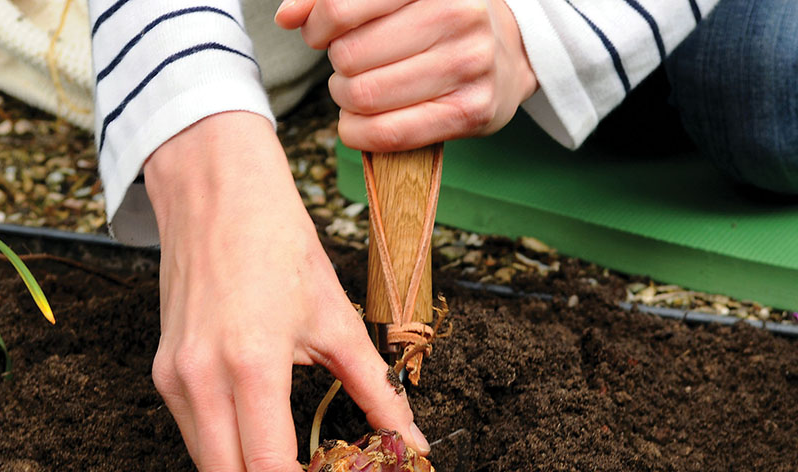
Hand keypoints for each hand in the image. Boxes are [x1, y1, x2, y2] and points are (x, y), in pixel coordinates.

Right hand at [144, 112, 427, 471]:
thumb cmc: (280, 245)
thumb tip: (414, 447)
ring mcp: (175, 378)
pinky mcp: (164, 373)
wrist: (216, 191)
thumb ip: (378, 392)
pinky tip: (267, 465)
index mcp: (251, 364)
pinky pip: (195, 442)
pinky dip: (230, 468)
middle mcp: (201, 379)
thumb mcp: (339, 321)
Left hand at [275, 0, 536, 150]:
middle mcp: (457, 13)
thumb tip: (287, 18)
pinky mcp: (471, 110)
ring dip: (345, 100)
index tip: (320, 32)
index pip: (342, 6)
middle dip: (336, 66)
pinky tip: (356, 124)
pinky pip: (391, 132)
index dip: (317, 24)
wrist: (510, 53)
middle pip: (350, 55)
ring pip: (366, 95)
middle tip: (348, 66)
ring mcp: (468, 63)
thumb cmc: (437, 18)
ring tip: (355, 91)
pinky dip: (358, 133)